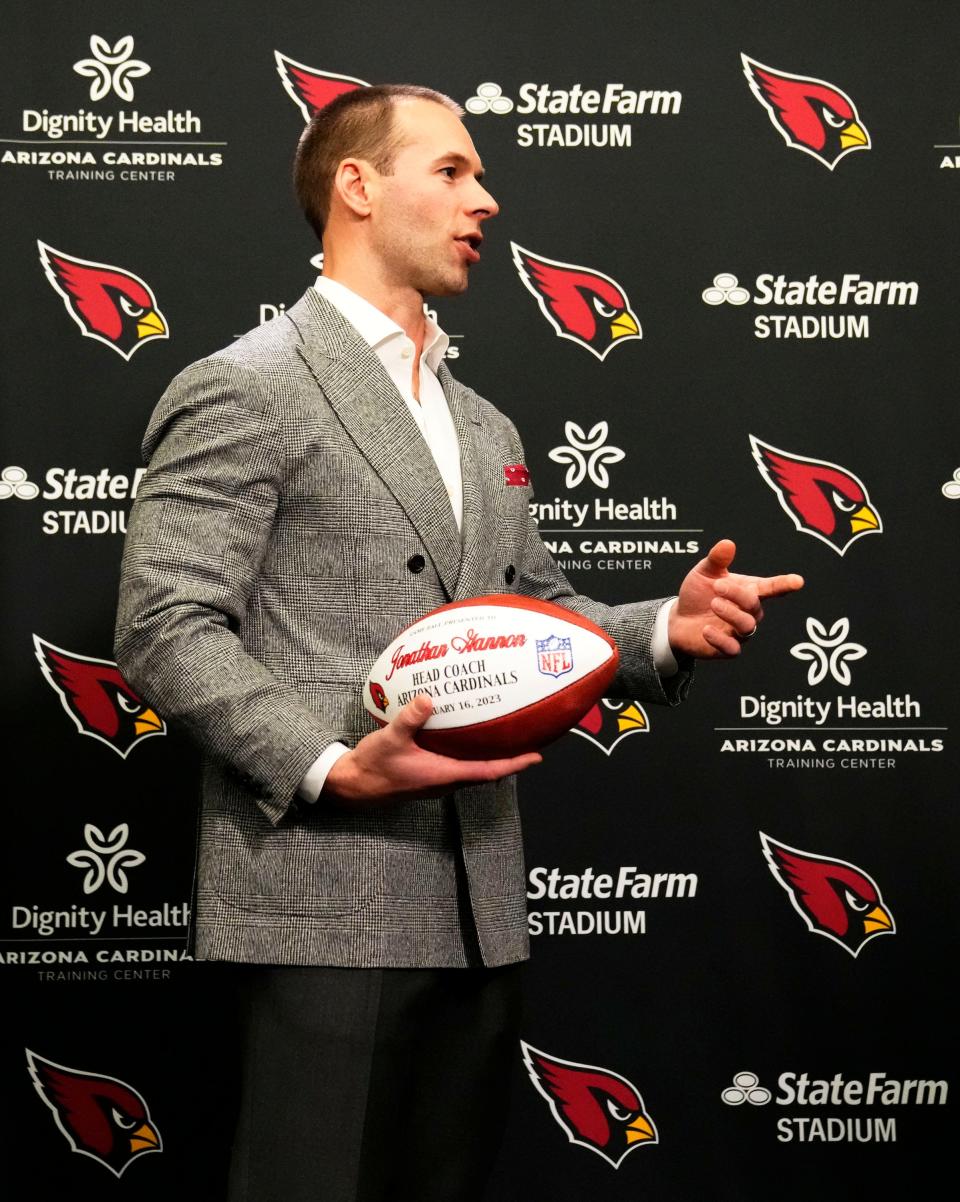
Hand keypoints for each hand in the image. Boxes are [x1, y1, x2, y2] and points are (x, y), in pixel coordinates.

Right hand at [322, 694, 541, 807]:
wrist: (353, 786)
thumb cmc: (373, 767)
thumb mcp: (390, 739)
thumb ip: (410, 719)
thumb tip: (428, 699)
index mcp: (443, 775)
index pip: (488, 771)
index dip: (513, 764)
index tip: (535, 757)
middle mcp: (445, 781)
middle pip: (486, 772)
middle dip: (508, 760)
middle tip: (526, 743)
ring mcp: (437, 781)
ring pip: (472, 770)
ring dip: (489, 758)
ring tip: (503, 739)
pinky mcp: (428, 777)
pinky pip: (458, 766)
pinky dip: (469, 754)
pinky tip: (465, 737)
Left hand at [668, 539, 803, 658]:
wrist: (678, 620)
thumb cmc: (698, 594)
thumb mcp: (704, 573)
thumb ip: (717, 560)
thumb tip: (727, 544)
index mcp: (748, 591)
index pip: (771, 587)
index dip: (785, 584)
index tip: (798, 581)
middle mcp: (748, 612)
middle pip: (754, 605)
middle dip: (738, 595)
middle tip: (717, 586)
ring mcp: (740, 632)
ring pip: (747, 626)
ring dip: (731, 614)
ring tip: (713, 603)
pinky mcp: (728, 648)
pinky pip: (732, 648)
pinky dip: (719, 639)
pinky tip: (705, 629)